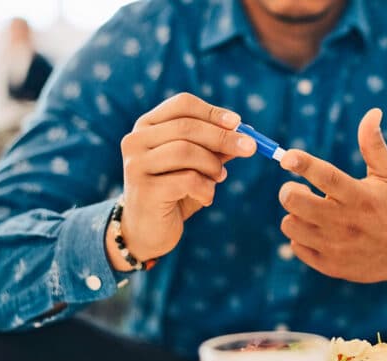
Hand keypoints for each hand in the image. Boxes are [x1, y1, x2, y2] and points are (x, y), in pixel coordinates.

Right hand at [106, 93, 256, 269]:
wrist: (147, 231)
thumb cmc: (174, 193)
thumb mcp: (197, 166)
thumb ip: (215, 148)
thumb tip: (246, 133)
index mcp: (147, 126)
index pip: (182, 104)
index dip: (213, 112)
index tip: (238, 123)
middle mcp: (135, 140)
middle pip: (186, 127)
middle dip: (223, 137)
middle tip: (250, 148)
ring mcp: (136, 164)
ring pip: (185, 151)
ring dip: (212, 165)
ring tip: (219, 178)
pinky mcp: (144, 189)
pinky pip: (186, 180)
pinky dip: (206, 188)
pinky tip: (206, 197)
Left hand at [278, 108, 386, 282]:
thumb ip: (374, 144)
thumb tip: (372, 112)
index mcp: (359, 196)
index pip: (325, 176)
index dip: (302, 164)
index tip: (287, 157)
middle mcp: (345, 222)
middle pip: (295, 202)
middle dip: (289, 190)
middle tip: (295, 189)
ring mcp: (336, 246)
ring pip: (290, 224)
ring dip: (294, 215)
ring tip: (309, 211)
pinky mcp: (331, 266)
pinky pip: (296, 247)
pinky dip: (300, 237)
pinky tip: (316, 231)